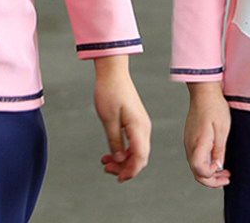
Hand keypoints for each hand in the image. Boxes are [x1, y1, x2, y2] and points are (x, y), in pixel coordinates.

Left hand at [93, 55, 150, 181]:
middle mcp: (144, 127)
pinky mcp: (136, 121)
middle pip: (140, 157)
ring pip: (137, 150)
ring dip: (123, 160)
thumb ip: (115, 141)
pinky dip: (124, 150)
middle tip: (106, 168)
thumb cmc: (109, 92)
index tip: (117, 178)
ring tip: (106, 162)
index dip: (130, 171)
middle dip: (125, 167)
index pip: (140, 158)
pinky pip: (134, 142)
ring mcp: (141, 124)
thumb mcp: (108, 119)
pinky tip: (111, 152)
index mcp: (139, 127)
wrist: (113, 72)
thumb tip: (120, 160)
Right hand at [184, 82, 230, 187]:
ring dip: (209, 173)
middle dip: (211, 180)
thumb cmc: (215, 107)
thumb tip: (218, 166)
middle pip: (196, 172)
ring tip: (224, 172)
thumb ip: (219, 150)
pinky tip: (215, 161)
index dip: (211, 175)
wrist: (203, 91)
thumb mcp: (222, 129)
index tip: (223, 168)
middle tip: (227, 178)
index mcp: (198, 142)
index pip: (199, 170)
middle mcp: (190, 144)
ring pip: (194, 166)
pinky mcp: (189, 137)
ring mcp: (188, 140)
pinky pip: (194, 157)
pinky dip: (204, 164)